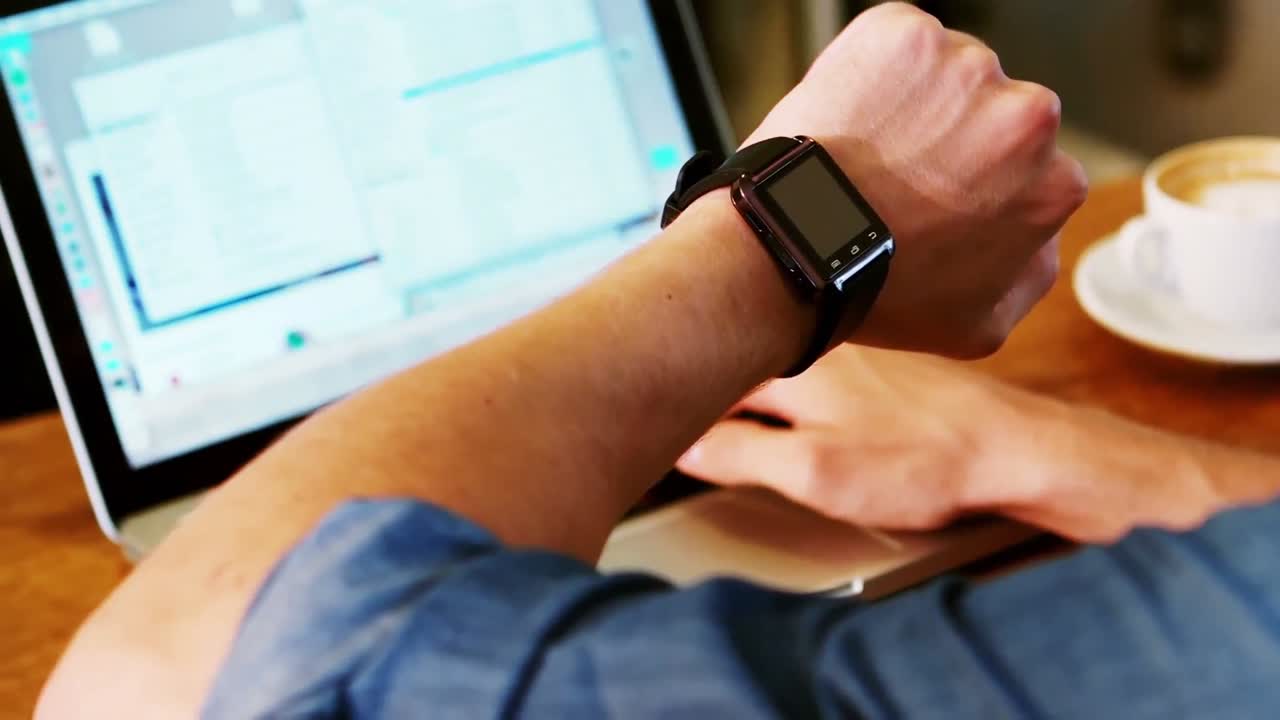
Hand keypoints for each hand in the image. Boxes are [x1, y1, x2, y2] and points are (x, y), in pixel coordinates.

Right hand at [676, 346, 1226, 543]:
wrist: (1016, 451)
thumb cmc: (925, 458)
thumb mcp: (816, 473)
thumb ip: (739, 454)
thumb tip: (678, 441)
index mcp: (795, 350)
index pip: (705, 349)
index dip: (661, 369)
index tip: (625, 388)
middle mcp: (819, 326)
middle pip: (732, 337)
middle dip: (693, 359)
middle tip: (649, 389)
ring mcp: (849, 333)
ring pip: (768, 340)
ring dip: (734, 358)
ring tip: (698, 388)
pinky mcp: (873, 349)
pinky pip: (801, 349)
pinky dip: (774, 363)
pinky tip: (772, 393)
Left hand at [746, 3, 1087, 357]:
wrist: (793, 253)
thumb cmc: (877, 294)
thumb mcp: (980, 324)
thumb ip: (1032, 275)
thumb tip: (1042, 240)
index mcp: (1054, 183)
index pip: (1029, 165)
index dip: (978, 178)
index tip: (938, 194)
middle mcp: (1027, 114)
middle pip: (993, 109)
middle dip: (953, 134)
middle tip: (896, 176)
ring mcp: (964, 66)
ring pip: (944, 72)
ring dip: (911, 101)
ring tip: (864, 154)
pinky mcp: (903, 34)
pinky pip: (894, 40)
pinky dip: (870, 68)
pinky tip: (846, 119)